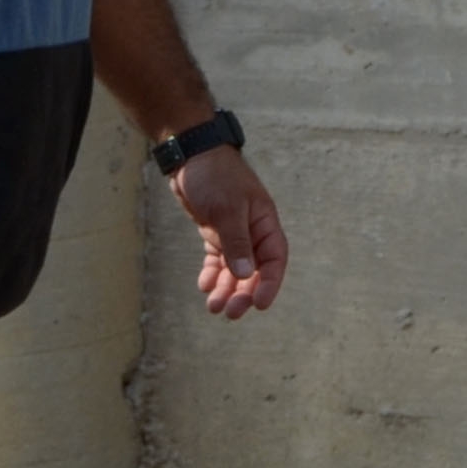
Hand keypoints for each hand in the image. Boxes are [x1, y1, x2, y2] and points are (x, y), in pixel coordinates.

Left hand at [173, 149, 288, 316]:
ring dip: (226, 289)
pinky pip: (218, 260)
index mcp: (265, 222)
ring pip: (235, 269)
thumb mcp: (227, 209)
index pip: (275, 259)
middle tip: (231, 312)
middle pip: (254, 270)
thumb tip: (247, 275)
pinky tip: (204, 285)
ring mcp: (233, 232)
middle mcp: (252, 230)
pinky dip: (212, 274)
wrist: (191, 155)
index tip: (259, 304)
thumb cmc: (215, 176)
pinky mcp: (215, 232)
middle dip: (244, 292)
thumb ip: (237, 242)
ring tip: (214, 307)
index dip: (270, 283)